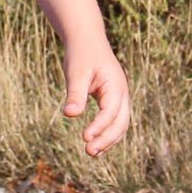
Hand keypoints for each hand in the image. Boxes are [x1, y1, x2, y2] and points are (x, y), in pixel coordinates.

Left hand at [62, 39, 130, 156]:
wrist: (86, 40)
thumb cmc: (81, 54)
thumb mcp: (76, 72)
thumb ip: (75, 93)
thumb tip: (70, 115)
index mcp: (115, 85)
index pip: (111, 111)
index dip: (99, 126)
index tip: (85, 138)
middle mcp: (121, 93)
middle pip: (121, 122)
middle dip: (107, 139)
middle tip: (89, 151)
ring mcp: (118, 97)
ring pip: (119, 124)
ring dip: (107, 140)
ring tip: (91, 152)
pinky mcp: (110, 100)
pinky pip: (112, 120)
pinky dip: (105, 132)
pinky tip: (92, 143)